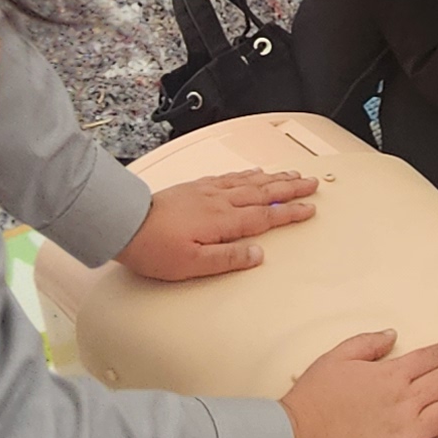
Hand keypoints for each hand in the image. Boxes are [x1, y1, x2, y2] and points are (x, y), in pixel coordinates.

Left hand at [115, 167, 318, 281]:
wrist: (125, 224)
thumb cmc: (154, 247)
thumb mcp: (192, 265)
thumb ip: (228, 259)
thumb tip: (257, 254)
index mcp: (223, 221)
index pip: (266, 216)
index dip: (290, 213)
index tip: (310, 208)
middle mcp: (219, 201)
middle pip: (264, 193)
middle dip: (291, 188)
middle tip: (312, 183)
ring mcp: (207, 191)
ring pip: (249, 182)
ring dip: (274, 178)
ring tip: (292, 174)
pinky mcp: (196, 187)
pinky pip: (230, 176)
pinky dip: (247, 174)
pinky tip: (253, 172)